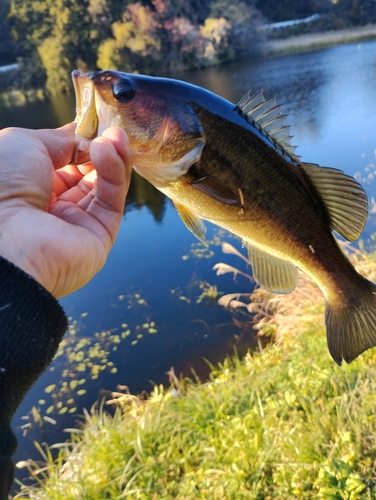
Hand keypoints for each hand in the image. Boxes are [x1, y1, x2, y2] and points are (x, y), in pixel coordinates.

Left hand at [0, 123, 131, 297]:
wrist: (4, 235)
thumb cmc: (1, 184)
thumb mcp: (25, 143)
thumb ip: (61, 139)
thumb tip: (86, 135)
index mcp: (31, 186)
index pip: (67, 161)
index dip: (83, 141)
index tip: (97, 123)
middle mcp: (55, 206)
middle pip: (90, 173)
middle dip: (102, 147)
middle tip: (112, 127)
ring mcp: (78, 223)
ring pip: (105, 185)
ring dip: (113, 156)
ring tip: (115, 136)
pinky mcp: (99, 236)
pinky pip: (111, 200)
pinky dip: (114, 173)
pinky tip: (109, 150)